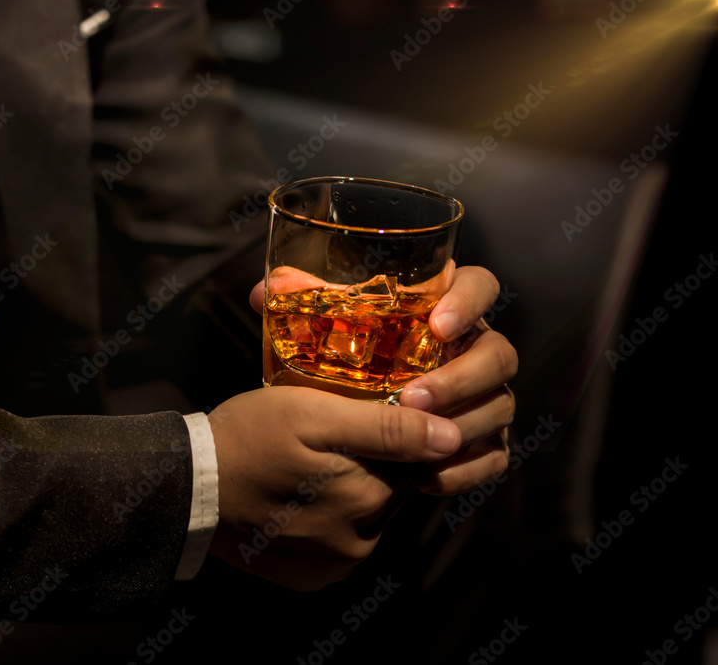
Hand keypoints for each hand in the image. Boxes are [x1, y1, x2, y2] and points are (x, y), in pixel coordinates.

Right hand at [206, 386, 461, 590]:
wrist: (184, 491)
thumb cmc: (246, 439)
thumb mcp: (312, 413)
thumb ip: (385, 428)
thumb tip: (452, 437)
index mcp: (367, 501)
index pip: (408, 462)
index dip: (383, 435)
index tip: (348, 420)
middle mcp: (358, 546)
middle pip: (386, 493)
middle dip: (363, 465)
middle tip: (318, 441)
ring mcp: (332, 568)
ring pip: (362, 519)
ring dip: (343, 494)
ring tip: (302, 469)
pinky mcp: (308, 579)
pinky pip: (336, 544)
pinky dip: (324, 521)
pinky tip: (293, 499)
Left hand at [248, 265, 517, 496]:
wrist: (337, 427)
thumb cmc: (336, 366)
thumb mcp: (318, 333)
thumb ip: (299, 306)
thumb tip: (264, 293)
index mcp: (443, 309)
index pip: (480, 286)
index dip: (468, 301)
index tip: (437, 325)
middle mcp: (472, 351)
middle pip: (499, 354)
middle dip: (462, 376)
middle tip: (414, 397)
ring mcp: (483, 398)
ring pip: (500, 405)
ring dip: (464, 424)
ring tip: (417, 442)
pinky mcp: (482, 443)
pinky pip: (494, 457)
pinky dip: (466, 470)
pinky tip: (427, 478)